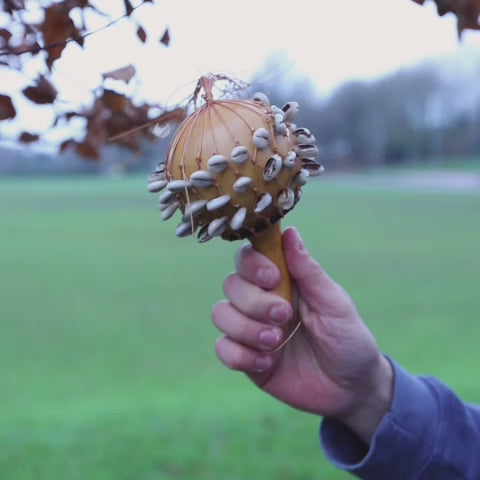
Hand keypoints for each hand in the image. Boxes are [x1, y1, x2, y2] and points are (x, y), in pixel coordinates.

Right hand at [212, 227, 392, 444]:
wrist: (351, 389)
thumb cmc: (348, 339)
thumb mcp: (334, 304)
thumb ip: (309, 272)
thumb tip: (290, 232)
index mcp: (283, 282)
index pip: (248, 259)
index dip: (252, 264)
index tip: (273, 277)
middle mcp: (261, 302)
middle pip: (231, 285)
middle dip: (254, 301)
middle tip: (284, 315)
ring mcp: (251, 330)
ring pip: (220, 314)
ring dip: (245, 328)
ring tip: (276, 342)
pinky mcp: (247, 359)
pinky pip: (223, 349)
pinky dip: (241, 355)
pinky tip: (268, 363)